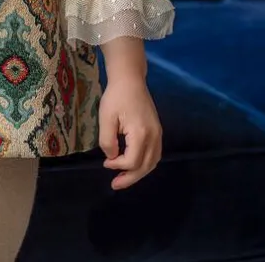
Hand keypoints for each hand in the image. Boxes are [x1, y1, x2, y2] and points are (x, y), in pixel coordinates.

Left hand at [98, 75, 161, 189]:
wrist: (130, 79)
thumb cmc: (116, 97)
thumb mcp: (106, 117)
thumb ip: (108, 141)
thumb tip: (112, 157)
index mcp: (141, 133)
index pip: (132, 161)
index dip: (118, 166)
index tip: (105, 162)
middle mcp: (154, 136)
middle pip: (145, 166)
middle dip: (130, 178)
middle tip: (115, 185)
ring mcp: (158, 134)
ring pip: (152, 162)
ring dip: (139, 173)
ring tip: (124, 179)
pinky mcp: (158, 130)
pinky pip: (155, 154)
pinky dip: (145, 164)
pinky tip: (134, 165)